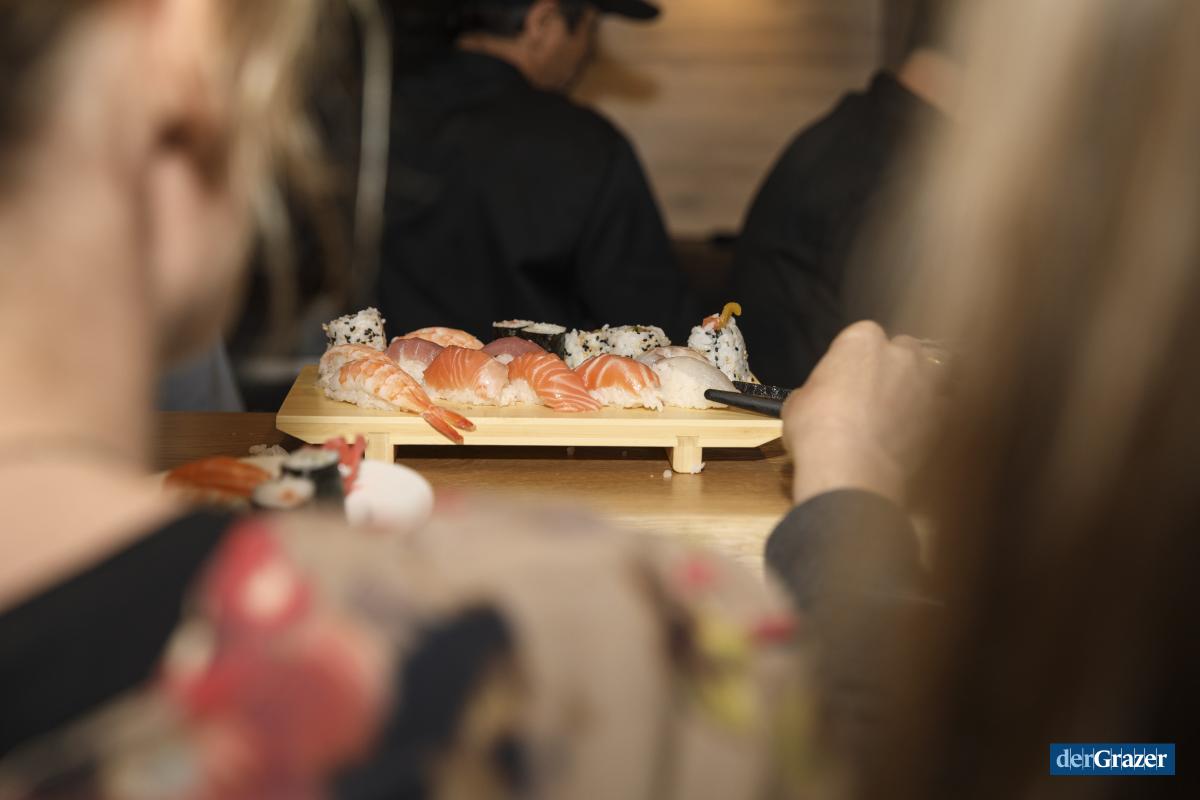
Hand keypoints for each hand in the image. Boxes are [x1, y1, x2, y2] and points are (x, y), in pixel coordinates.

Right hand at [783, 321, 947, 505]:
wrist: (851, 470)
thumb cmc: (818, 430)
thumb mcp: (798, 403)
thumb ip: (815, 390)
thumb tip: (814, 399)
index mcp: (862, 340)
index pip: (863, 336)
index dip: (854, 358)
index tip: (846, 376)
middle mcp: (900, 354)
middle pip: (903, 349)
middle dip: (892, 366)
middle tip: (873, 392)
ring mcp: (926, 384)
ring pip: (928, 375)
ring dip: (915, 387)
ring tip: (896, 412)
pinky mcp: (941, 416)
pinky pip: (938, 408)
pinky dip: (927, 416)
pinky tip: (909, 433)